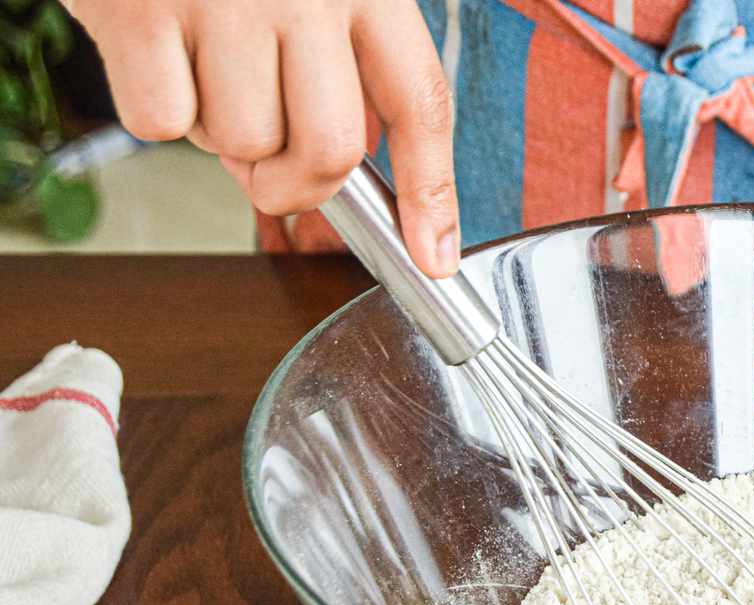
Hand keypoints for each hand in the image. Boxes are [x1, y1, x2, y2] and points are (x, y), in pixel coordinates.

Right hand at [64, 0, 458, 276]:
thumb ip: (336, 70)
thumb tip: (327, 180)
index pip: (421, 104)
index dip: (432, 193)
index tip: (433, 255)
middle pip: (329, 150)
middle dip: (295, 183)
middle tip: (265, 164)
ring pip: (245, 144)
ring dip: (219, 134)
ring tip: (204, 67)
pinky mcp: (143, 8)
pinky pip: (163, 122)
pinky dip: (157, 107)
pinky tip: (158, 51)